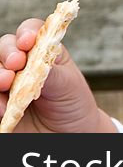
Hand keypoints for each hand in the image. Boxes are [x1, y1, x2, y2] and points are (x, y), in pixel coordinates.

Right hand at [0, 18, 116, 132]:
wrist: (69, 134)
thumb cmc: (72, 103)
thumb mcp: (69, 85)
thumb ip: (51, 72)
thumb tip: (36, 62)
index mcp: (43, 51)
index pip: (30, 32)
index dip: (27, 32)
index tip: (28, 42)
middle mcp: (21, 64)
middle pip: (4, 46)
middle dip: (7, 52)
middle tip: (15, 64)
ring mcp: (7, 83)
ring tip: (6, 85)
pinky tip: (3, 109)